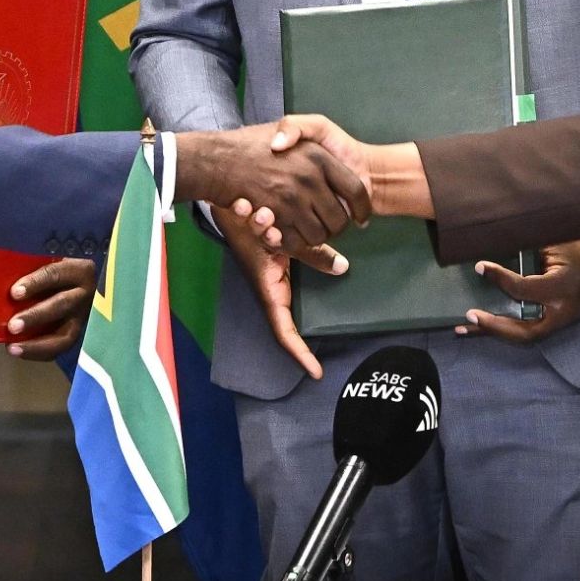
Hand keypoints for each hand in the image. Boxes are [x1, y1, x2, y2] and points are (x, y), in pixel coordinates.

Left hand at [5, 257, 97, 359]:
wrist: (67, 285)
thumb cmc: (48, 273)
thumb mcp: (43, 264)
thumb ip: (26, 269)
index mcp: (78, 270)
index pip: (56, 274)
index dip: (35, 283)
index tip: (14, 293)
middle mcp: (86, 294)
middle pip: (62, 305)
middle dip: (35, 316)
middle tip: (13, 326)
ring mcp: (83, 318)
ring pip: (66, 334)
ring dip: (37, 343)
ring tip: (13, 347)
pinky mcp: (77, 335)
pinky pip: (60, 349)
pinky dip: (38, 352)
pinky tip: (19, 351)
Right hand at [176, 122, 370, 252]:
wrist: (217, 159)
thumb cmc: (254, 142)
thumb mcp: (290, 123)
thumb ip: (314, 134)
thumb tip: (332, 158)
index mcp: (318, 156)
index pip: (356, 190)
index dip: (362, 208)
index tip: (362, 217)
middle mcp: (308, 178)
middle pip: (340, 219)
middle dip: (337, 226)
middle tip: (329, 224)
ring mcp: (290, 200)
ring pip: (319, 234)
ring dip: (317, 237)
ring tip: (310, 227)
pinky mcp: (273, 219)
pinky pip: (296, 242)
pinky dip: (297, 243)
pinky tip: (292, 232)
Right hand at [215, 204, 334, 379]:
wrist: (235, 207)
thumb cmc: (254, 225)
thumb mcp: (285, 240)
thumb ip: (312, 252)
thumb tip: (343, 267)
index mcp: (270, 289)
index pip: (284, 331)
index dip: (300, 353)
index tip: (316, 373)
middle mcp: (270, 292)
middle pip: (285, 331)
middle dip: (299, 351)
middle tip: (316, 370)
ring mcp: (273, 286)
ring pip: (286, 319)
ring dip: (298, 339)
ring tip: (314, 360)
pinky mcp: (276, 275)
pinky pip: (288, 303)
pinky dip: (297, 321)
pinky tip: (309, 330)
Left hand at [457, 236, 579, 343]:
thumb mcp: (553, 242)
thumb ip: (524, 252)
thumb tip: (490, 256)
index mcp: (564, 287)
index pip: (525, 290)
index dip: (499, 278)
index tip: (480, 267)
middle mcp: (564, 311)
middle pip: (525, 332)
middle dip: (495, 327)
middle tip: (469, 317)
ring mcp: (564, 320)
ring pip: (526, 336)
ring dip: (495, 333)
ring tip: (464, 330)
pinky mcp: (559, 322)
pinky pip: (531, 329)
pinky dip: (507, 328)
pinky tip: (484, 325)